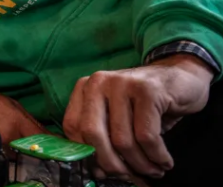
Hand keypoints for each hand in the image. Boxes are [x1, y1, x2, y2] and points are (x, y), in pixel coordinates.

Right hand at [0, 78, 48, 159]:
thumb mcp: (12, 105)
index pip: (40, 141)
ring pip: (11, 157)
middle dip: (27, 147)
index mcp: (15, 124)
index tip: (58, 149)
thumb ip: (31, 123)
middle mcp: (4, 140)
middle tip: (21, 137)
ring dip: (11, 149)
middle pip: (26, 152)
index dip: (50, 146)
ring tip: (1, 133)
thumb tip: (50, 137)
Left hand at [63, 55, 212, 179]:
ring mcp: (122, 83)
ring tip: (154, 170)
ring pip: (122, 140)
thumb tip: (97, 172)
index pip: (73, 128)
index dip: (88, 155)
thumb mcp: (120, 119)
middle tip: (130, 176)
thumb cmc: (147, 104)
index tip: (106, 171)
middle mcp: (98, 83)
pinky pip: (147, 136)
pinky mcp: (147, 90)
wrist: (181, 78)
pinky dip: (157, 155)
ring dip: (140, 164)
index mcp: (85, 89)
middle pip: (93, 134)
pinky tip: (164, 160)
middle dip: (112, 164)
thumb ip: (105, 139)